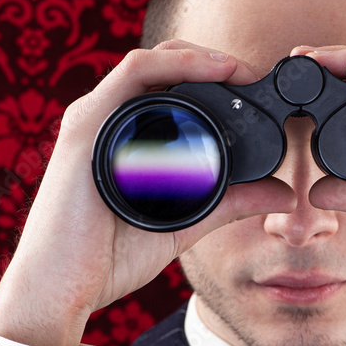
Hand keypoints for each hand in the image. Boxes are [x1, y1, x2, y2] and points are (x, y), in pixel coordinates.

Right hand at [0, 41, 295, 345]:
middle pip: (162, 68)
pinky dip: (175, 65)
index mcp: (124, 138)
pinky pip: (133, 75)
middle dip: (211, 63)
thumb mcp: (186, 224)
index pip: (169, 89)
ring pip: (149, 62)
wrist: (60, 287)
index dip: (212, 78)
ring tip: (239, 69)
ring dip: (198, 57)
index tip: (255, 89)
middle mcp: (107, 121)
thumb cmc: (107, 258)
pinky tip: (212, 70)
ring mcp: (94, 119)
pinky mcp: (86, 126)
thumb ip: (232, 205)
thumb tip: (285, 195)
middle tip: (254, 77)